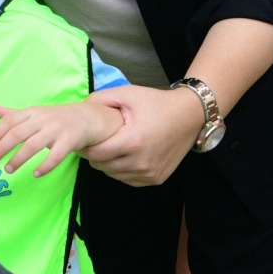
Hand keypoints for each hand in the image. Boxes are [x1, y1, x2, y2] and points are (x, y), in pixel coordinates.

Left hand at [0, 100, 122, 177]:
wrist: (87, 118)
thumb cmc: (55, 118)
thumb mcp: (35, 113)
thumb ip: (14, 114)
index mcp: (32, 112)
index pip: (10, 120)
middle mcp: (42, 119)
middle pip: (18, 133)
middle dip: (3, 148)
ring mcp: (56, 130)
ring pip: (33, 145)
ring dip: (18, 159)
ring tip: (8, 169)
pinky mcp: (69, 141)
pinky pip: (55, 156)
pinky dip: (44, 166)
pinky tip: (35, 174)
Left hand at [77, 85, 207, 187]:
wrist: (190, 115)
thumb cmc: (157, 103)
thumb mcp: (128, 93)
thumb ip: (101, 99)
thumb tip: (82, 109)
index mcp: (132, 141)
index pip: (96, 154)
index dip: (86, 147)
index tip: (85, 139)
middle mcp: (141, 162)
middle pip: (103, 166)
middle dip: (95, 156)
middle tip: (96, 143)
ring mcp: (150, 173)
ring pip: (115, 175)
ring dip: (108, 165)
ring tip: (110, 149)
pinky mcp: (156, 179)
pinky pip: (129, 180)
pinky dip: (122, 171)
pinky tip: (124, 157)